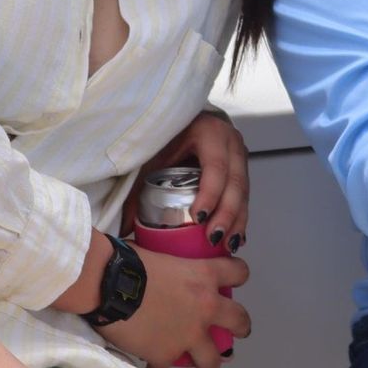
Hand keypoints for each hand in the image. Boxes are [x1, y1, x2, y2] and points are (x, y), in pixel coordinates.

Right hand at [94, 245, 251, 367]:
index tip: (234, 280)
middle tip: (238, 330)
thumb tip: (160, 265)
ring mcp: (189, 335)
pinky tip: (153, 364)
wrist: (108, 285)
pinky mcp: (166, 355)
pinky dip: (159, 366)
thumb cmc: (129, 261)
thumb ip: (171, 262)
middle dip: (241, 326)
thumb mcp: (160, 252)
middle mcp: (205, 307)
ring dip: (210, 364)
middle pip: (240, 320)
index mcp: (204, 275)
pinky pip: (166, 367)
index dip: (238, 274)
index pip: (238, 272)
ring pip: (213, 359)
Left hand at [124, 110, 250, 253]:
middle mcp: (230, 143)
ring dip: (237, 221)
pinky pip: (244, 196)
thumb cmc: (168, 136)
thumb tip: (124, 227)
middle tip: (214, 238)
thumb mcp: (152, 156)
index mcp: (209, 133)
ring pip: (243, 192)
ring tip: (227, 246)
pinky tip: (235, 238)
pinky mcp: (242, 169)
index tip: (198, 218)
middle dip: (227, 214)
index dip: (210, 193)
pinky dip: (240, 218)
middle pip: (235, 182)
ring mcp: (239, 155)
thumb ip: (137, 187)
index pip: (216, 166)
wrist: (185, 121)